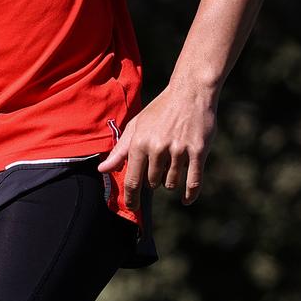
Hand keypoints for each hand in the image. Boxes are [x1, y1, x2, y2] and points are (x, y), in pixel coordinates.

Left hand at [97, 84, 216, 208]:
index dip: (131, 198)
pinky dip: (190, 194)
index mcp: (139, 142)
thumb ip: (120, 150)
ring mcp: (179, 150)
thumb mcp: (137, 126)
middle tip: (158, 165)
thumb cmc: (160, 110)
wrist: (190, 93)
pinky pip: (193, 182)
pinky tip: (186, 199)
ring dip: (170, 181)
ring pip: (171, 183)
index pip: (132, 180)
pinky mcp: (198, 151)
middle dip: (153, 181)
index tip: (132, 207)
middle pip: (152, 183)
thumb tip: (102, 170)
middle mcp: (157, 147)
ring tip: (172, 164)